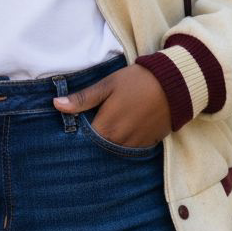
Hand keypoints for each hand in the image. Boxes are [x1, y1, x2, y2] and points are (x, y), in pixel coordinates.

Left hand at [52, 64, 171, 146]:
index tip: (76, 123)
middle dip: (93, 137)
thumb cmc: (137, 81)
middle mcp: (120, 142)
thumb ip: (83, 98)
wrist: (175, 85)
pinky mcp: (149, 144)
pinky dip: (125, 141)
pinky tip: (125, 127)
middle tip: (93, 122)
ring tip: (111, 123)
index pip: (84, 139)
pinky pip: (130, 148)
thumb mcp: (107, 85)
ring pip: (114, 149)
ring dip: (110, 140)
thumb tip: (56, 104)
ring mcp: (136, 145)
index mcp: (107, 128)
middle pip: (99, 146)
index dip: (78, 132)